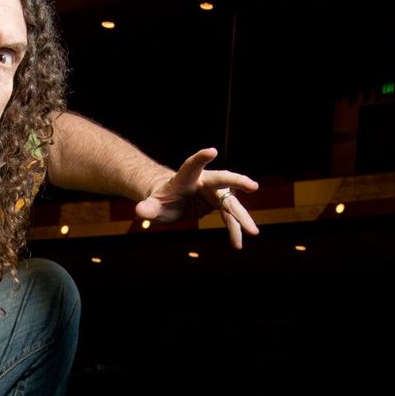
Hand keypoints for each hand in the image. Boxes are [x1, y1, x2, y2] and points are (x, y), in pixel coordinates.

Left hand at [135, 147, 258, 248]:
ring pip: (230, 205)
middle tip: (253, 186)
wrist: (170, 201)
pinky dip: (234, 230)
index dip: (201, 158)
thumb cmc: (160, 200)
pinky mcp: (218, 204)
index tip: (211, 151)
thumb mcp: (152, 206)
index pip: (193, 165)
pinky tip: (238, 243)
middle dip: (237, 182)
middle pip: (223, 180)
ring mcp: (213, 193)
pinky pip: (228, 217)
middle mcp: (204, 181)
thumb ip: (148, 208)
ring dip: (241, 219)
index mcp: (186, 177)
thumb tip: (140, 212)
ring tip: (253, 232)